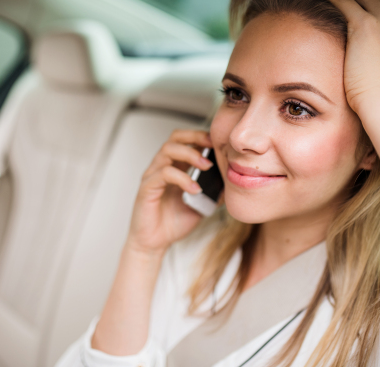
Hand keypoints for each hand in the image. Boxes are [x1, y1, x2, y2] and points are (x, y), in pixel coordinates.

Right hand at [127, 130, 213, 253]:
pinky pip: (163, 174)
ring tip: (206, 166)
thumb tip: (232, 183)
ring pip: (167, 151)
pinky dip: (182, 179)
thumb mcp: (201, 205)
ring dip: (190, 154)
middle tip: (212, 146)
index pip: (184, 140)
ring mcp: (152, 176)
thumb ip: (213, 192)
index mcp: (175, 167)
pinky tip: (195, 189)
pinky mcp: (147, 188)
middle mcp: (161, 167)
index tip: (219, 142)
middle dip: (195, 137)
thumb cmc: (173, 222)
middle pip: (175, 138)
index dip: (200, 136)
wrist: (155, 244)